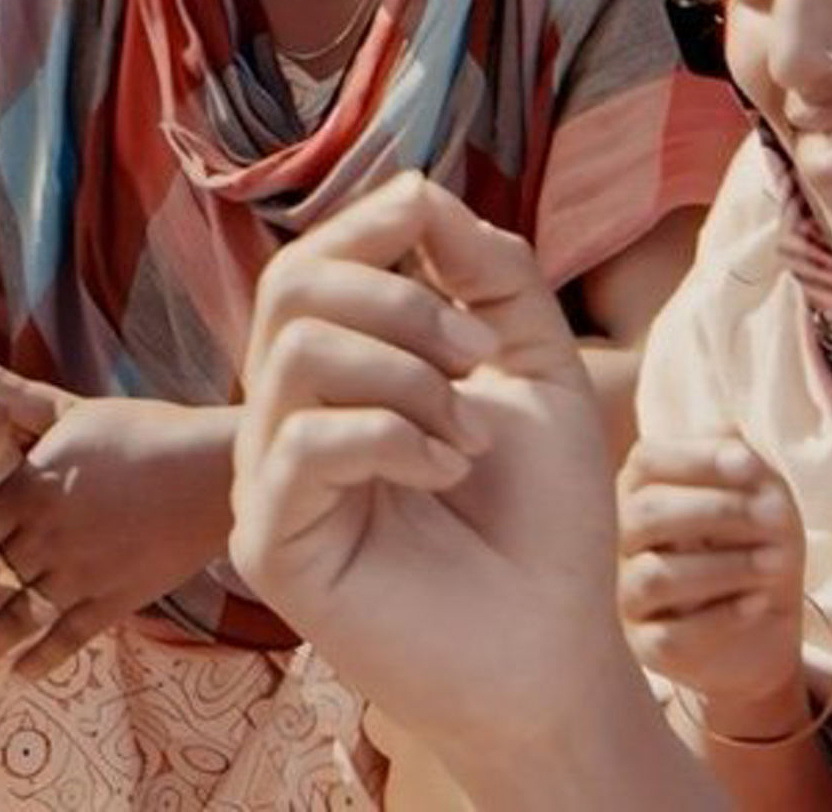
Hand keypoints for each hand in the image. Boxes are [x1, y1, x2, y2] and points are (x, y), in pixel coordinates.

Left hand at [0, 356, 233, 681]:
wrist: (215, 470)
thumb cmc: (144, 431)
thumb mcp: (74, 410)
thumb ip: (15, 397)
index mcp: (31, 489)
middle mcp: (46, 537)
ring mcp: (81, 573)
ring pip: (15, 623)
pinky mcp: (115, 599)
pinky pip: (65, 639)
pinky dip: (38, 661)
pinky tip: (17, 675)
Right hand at [230, 174, 629, 752]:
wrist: (559, 643)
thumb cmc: (545, 513)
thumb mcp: (534, 360)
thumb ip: (488, 269)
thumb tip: (418, 188)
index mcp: (345, 368)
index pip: (315, 257)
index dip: (374, 221)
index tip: (445, 235)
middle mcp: (293, 414)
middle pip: (289, 283)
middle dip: (398, 295)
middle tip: (478, 353)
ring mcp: (273, 477)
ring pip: (295, 351)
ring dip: (406, 372)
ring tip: (467, 433)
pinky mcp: (272, 542)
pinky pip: (302, 442)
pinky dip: (390, 436)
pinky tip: (442, 471)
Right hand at [617, 437, 809, 727]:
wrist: (764, 629)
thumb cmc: (754, 543)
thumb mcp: (759, 493)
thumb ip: (742, 459)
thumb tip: (735, 445)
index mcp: (641, 489)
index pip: (646, 459)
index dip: (697, 457)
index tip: (751, 466)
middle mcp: (623, 539)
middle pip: (646, 513)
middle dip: (718, 510)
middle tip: (778, 518)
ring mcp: (629, 594)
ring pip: (656, 575)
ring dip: (725, 566)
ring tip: (774, 563)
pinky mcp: (646, 647)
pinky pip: (672, 634)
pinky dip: (723, 617)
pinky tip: (758, 603)